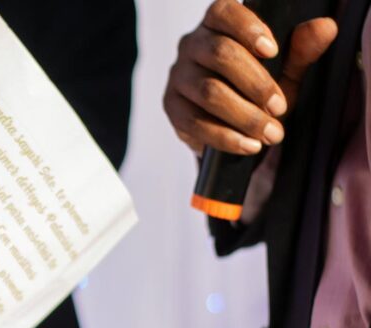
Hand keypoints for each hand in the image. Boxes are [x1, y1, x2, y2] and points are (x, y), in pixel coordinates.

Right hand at [164, 0, 336, 154]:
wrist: (230, 123)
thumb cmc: (256, 87)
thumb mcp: (284, 67)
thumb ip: (301, 49)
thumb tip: (324, 28)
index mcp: (217, 24)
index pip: (224, 13)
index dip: (248, 29)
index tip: (273, 51)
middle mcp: (191, 45)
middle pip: (220, 55)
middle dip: (256, 84)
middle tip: (281, 108)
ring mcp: (178, 77)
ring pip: (208, 92)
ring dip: (245, 116)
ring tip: (271, 133)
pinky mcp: (172, 108)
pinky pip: (196, 123)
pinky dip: (226, 137)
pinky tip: (249, 145)